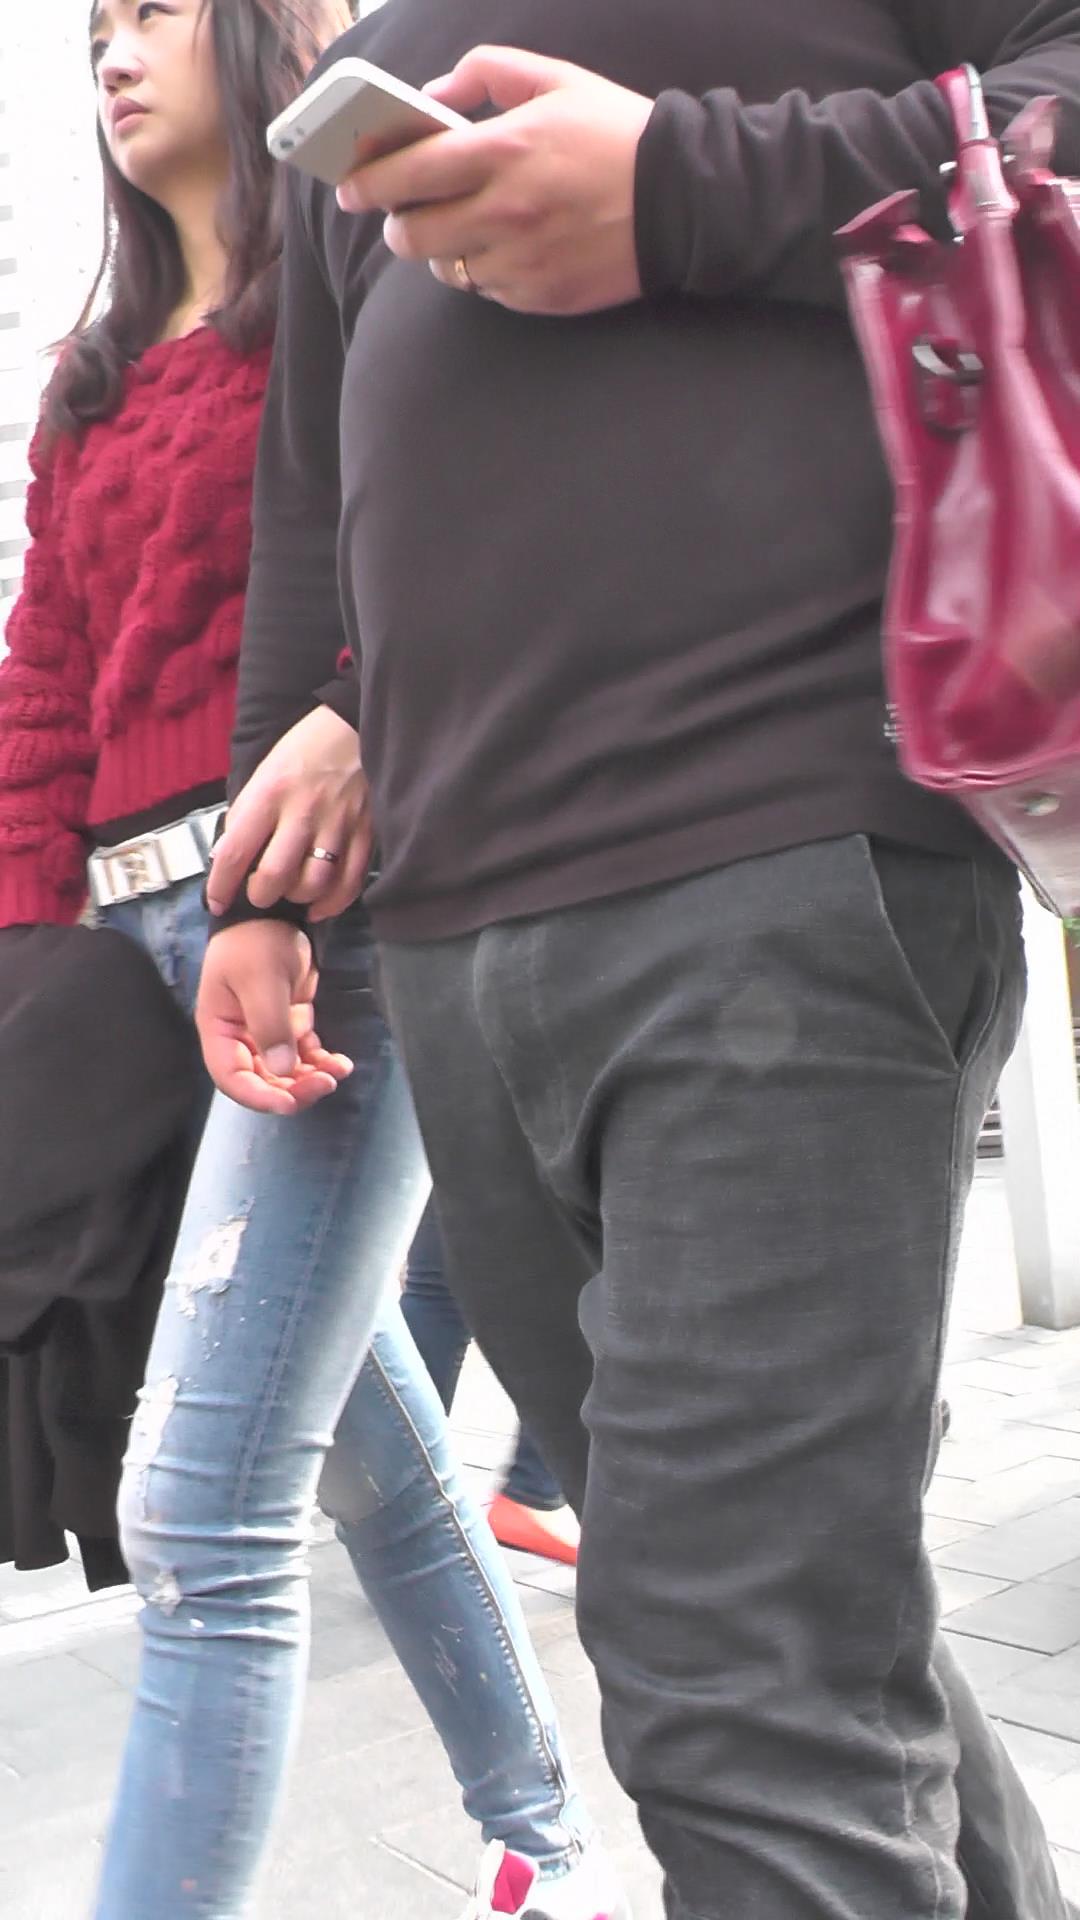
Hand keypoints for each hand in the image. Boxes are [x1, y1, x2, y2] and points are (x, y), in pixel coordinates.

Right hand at [195, 920, 351, 1113]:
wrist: (273, 914)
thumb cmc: (255, 942)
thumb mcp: (262, 979)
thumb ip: (270, 1024)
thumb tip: (283, 1069)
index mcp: (220, 1030)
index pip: (232, 1078)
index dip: (258, 1097)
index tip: (289, 1102)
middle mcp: (240, 1038)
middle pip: (262, 1081)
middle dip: (292, 1090)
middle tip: (324, 1084)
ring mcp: (266, 1033)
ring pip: (286, 1073)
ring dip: (311, 1079)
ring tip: (337, 1072)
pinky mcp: (290, 1025)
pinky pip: (304, 1055)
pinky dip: (322, 1063)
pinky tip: (342, 1063)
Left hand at [207, 705, 371, 921]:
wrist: (357, 726)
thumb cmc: (304, 749)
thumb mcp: (264, 772)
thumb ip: (247, 814)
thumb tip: (226, 857)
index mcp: (269, 793)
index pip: (236, 852)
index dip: (221, 886)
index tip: (216, 903)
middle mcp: (303, 812)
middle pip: (276, 876)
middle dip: (260, 896)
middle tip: (259, 894)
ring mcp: (338, 824)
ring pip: (313, 883)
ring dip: (296, 897)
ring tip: (290, 892)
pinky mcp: (367, 832)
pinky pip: (350, 882)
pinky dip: (332, 903)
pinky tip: (318, 906)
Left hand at [337, 47, 653, 316]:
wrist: (682, 202)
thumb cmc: (615, 135)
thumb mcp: (556, 80)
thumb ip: (485, 73)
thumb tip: (431, 97)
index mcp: (505, 150)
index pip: (410, 172)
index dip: (368, 181)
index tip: (348, 184)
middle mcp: (506, 211)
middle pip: (415, 233)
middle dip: (397, 224)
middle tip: (400, 216)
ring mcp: (521, 260)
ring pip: (445, 268)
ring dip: (441, 250)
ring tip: (460, 229)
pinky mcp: (539, 295)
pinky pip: (485, 290)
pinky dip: (482, 272)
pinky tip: (505, 249)